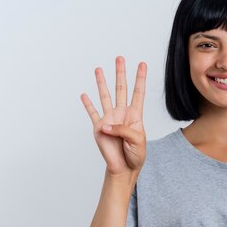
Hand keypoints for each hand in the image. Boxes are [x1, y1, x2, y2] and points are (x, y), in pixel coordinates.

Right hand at [81, 57, 146, 174]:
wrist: (124, 167)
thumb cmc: (135, 154)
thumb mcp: (137, 140)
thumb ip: (123, 130)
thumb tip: (106, 124)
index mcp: (135, 115)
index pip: (138, 93)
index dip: (140, 78)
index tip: (142, 64)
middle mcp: (122, 114)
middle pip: (121, 89)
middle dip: (120, 73)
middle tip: (119, 58)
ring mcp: (110, 119)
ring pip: (105, 96)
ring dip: (102, 83)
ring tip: (99, 69)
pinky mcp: (99, 128)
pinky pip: (92, 113)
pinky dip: (87, 104)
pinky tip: (84, 95)